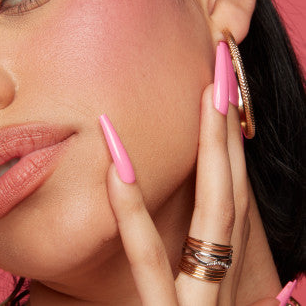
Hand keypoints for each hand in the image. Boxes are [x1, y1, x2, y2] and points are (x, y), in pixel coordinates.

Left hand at [103, 84, 276, 304]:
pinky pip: (149, 262)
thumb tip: (189, 236)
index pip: (231, 195)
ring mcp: (201, 301)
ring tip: (206, 93)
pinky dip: (132, 214)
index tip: (226, 92)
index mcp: (218, 272)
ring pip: (214, 214)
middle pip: (231, 191)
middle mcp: (219, 279)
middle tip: (223, 69)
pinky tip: (117, 165)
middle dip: (231, 129)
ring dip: (213, 150)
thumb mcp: (188, 304)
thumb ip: (187, 273)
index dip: (233, 143)